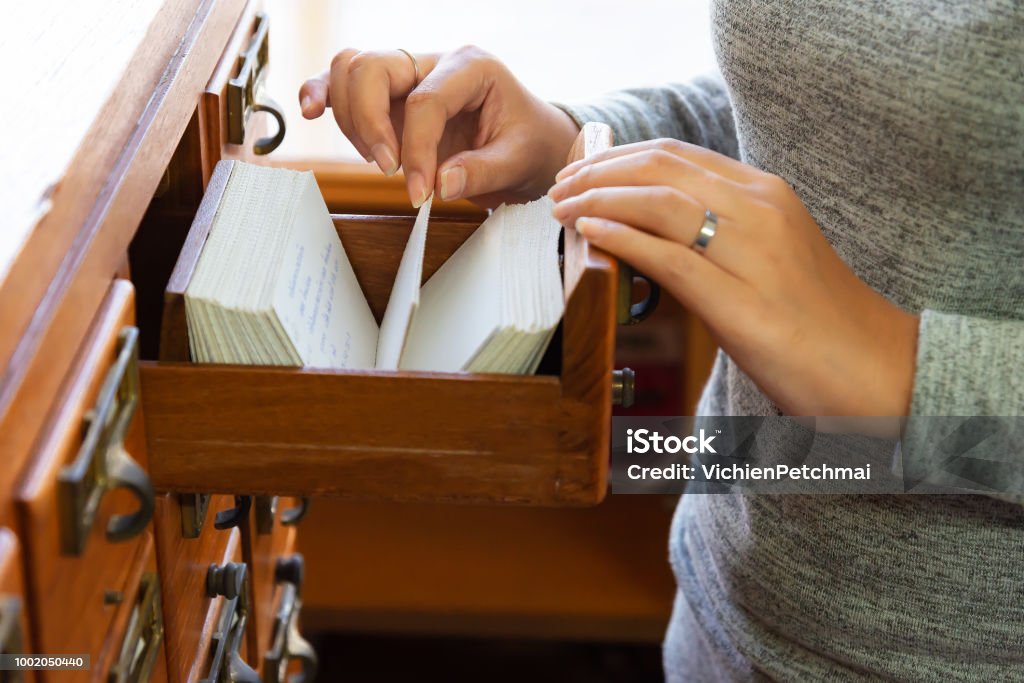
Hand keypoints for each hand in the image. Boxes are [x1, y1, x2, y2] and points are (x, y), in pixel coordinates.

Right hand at [299, 46, 579, 207]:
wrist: (531, 141)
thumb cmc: (528, 144)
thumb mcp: (519, 161)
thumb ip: (482, 172)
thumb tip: (439, 184)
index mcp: (471, 66)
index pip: (424, 101)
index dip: (415, 151)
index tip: (420, 193)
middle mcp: (433, 61)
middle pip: (372, 68)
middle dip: (371, 124)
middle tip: (390, 170)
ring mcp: (407, 74)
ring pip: (350, 70)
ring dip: (352, 120)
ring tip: (381, 159)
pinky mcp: (389, 94)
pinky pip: (343, 80)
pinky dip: (322, 93)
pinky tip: (309, 111)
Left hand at [549, 139, 919, 416]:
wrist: (872, 367)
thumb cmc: (814, 316)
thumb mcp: (768, 252)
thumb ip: (720, 229)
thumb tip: (657, 226)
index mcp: (766, 194)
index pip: (678, 154)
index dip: (619, 156)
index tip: (582, 168)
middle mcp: (760, 210)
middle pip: (661, 167)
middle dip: (598, 172)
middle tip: (559, 186)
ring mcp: (752, 253)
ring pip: (659, 203)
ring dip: (598, 199)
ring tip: (562, 209)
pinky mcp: (741, 303)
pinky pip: (670, 257)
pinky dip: (623, 238)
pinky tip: (591, 233)